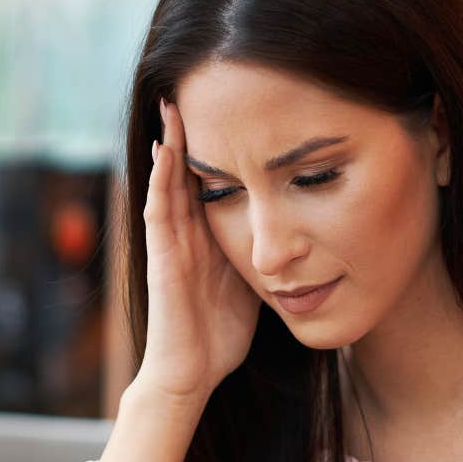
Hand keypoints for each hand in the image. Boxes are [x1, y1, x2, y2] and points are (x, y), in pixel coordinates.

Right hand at [135, 98, 260, 409]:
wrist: (191, 375)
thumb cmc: (220, 335)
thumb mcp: (254, 281)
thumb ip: (266, 253)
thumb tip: (304, 235)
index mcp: (207, 238)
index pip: (211, 180)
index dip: (218, 146)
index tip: (233, 108)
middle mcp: (186, 235)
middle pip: (186, 172)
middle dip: (189, 131)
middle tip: (194, 86)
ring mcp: (170, 245)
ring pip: (167, 183)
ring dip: (169, 144)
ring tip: (172, 103)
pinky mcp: (161, 259)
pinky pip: (158, 212)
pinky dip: (159, 181)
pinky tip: (165, 151)